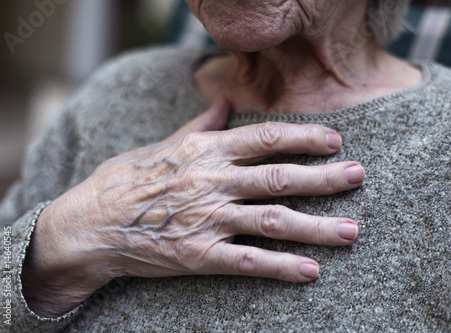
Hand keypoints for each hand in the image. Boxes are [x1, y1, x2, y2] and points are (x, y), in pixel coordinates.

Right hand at [22, 97, 364, 316]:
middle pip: (280, 178)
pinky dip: (281, 267)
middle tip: (358, 176)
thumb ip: (201, 126)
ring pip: (273, 221)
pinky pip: (248, 261)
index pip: (265, 139)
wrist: (92, 224)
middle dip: (324, 178)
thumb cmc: (127, 179)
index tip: (334, 140)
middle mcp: (213, 182)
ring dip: (316, 227)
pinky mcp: (199, 255)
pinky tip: (311, 272)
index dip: (303, 138)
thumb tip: (224, 101)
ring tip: (351, 231)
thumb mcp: (163, 144)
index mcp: (206, 152)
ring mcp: (208, 220)